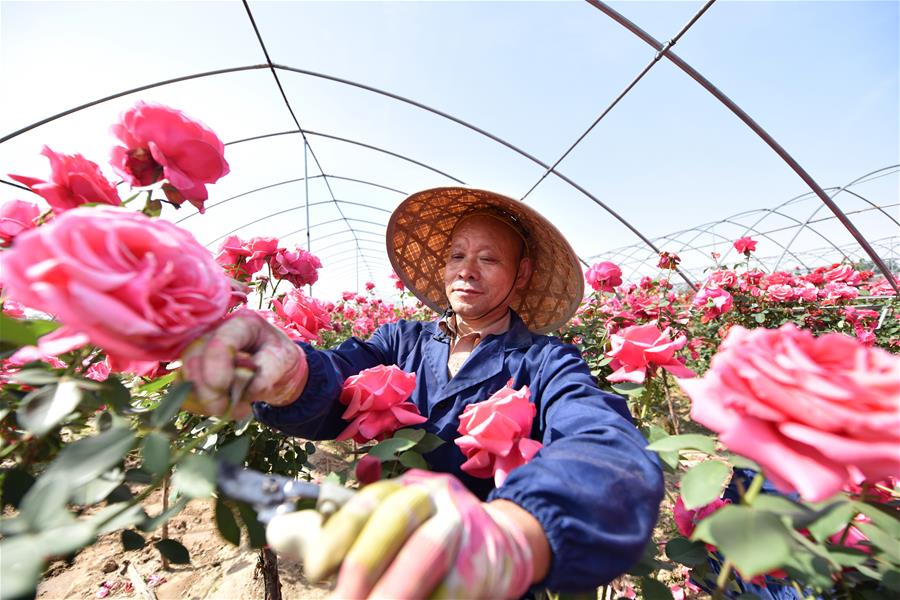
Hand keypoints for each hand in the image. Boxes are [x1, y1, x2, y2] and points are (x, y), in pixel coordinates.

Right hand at [179, 309, 307, 418]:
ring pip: (185, 377)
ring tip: (235, 408)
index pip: (220, 341)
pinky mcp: (192, 370)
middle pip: (194, 359)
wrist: (274, 367)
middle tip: (230, 409)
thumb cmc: (279, 357)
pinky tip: (222, 408)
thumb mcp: (286, 359)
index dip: (216, 367)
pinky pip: (183, 391)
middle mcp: (214, 332)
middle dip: (208, 392)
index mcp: (242, 324)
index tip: (223, 389)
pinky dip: (199, 406)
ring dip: (205, 401)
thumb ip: (270, 370)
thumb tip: (249, 389)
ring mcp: (200, 350)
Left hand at [265, 470, 534, 599]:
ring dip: (395, 590)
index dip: (339, 531)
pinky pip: (450, 590)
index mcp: (404, 488)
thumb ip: (331, 533)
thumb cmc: (425, 537)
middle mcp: (435, 499)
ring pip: (425, 556)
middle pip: (397, 520)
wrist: (505, 544)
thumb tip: (277, 532)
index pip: (368, 501)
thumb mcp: (382, 526)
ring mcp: (463, 530)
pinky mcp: (486, 566)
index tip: (315, 568)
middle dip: (365, 562)